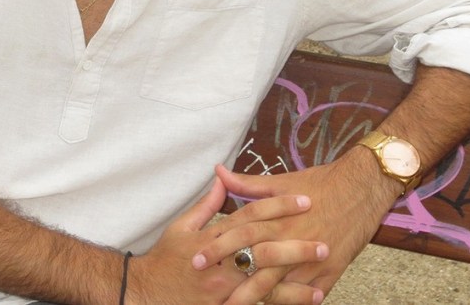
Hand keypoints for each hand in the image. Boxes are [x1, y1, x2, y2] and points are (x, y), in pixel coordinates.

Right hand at [128, 176, 326, 304]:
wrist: (146, 295)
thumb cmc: (165, 260)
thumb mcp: (181, 227)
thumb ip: (206, 205)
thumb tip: (222, 177)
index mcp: (211, 237)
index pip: (251, 216)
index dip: (278, 206)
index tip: (305, 199)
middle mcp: (219, 263)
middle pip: (263, 249)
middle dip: (295, 244)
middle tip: (324, 239)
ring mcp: (223, 290)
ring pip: (266, 282)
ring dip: (296, 278)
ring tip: (321, 271)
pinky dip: (283, 302)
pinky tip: (307, 297)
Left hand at [195, 153, 400, 298]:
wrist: (363, 187)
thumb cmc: (321, 182)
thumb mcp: (282, 180)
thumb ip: (248, 183)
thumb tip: (218, 172)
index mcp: (278, 216)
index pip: (241, 232)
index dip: (217, 246)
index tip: (195, 259)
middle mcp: (292, 238)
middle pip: (256, 262)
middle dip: (231, 280)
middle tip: (207, 294)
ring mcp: (312, 258)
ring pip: (280, 285)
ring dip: (257, 299)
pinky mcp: (332, 271)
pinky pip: (309, 295)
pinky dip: (294, 303)